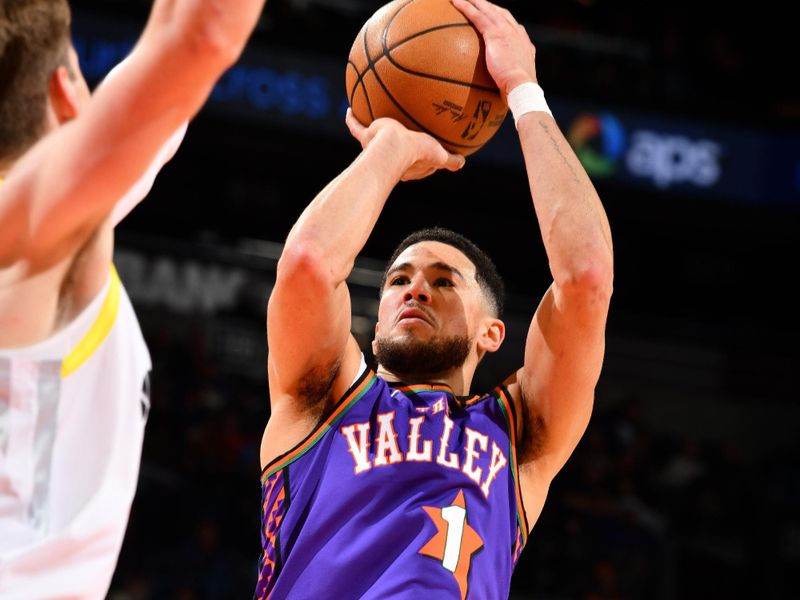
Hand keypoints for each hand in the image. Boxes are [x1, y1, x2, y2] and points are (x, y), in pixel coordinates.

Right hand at [345, 109, 464, 180]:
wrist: (393, 149)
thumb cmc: (416, 154)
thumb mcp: (438, 156)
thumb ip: (450, 160)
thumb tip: (462, 163)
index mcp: (408, 164)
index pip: (416, 162)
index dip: (421, 157)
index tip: (425, 149)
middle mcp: (390, 157)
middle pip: (393, 149)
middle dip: (396, 144)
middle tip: (400, 134)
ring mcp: (376, 147)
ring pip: (372, 139)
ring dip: (372, 131)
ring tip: (373, 121)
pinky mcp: (366, 136)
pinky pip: (356, 127)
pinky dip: (352, 119)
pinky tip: (350, 109)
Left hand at [453, 0, 536, 96]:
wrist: (521, 85)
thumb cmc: (518, 90)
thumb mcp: (517, 80)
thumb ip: (509, 77)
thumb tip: (500, 87)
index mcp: (523, 42)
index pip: (511, 25)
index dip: (502, 19)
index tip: (494, 17)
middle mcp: (516, 32)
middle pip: (500, 13)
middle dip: (488, 6)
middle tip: (477, 2)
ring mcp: (506, 31)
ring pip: (488, 10)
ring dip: (475, 2)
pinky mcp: (495, 34)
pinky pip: (477, 17)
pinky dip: (466, 7)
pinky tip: (455, 2)